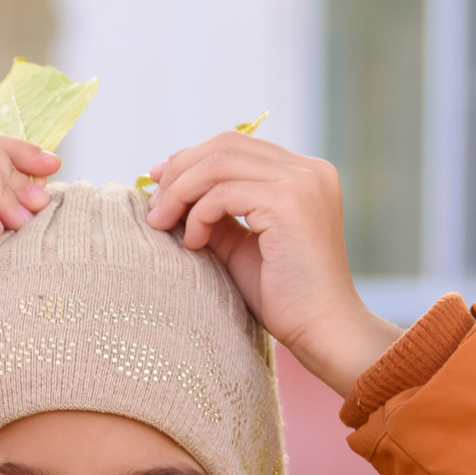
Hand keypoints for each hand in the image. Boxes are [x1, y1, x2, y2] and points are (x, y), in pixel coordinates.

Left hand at [143, 132, 401, 399]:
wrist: (321, 329)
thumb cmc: (283, 297)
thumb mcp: (240, 246)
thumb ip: (214, 214)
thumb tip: (170, 194)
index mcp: (303, 173)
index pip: (236, 145)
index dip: (191, 159)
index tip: (158, 182)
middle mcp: (308, 169)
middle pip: (225, 145)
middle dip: (179, 171)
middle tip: (153, 208)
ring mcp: (301, 182)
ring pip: (219, 163)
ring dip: (180, 192)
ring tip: (161, 224)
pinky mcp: (289, 203)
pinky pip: (222, 194)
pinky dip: (198, 215)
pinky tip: (193, 243)